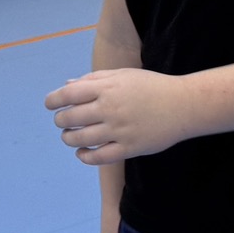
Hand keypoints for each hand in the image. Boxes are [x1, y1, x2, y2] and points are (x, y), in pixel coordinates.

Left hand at [44, 69, 192, 165]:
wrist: (184, 105)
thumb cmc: (152, 86)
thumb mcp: (123, 75)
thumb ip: (94, 79)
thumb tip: (67, 85)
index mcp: (107, 88)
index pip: (68, 94)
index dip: (53, 100)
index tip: (49, 105)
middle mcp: (110, 108)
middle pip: (70, 118)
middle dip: (60, 120)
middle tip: (62, 121)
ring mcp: (119, 130)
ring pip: (81, 139)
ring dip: (69, 138)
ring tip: (70, 136)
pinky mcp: (129, 148)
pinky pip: (99, 157)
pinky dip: (85, 157)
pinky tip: (82, 153)